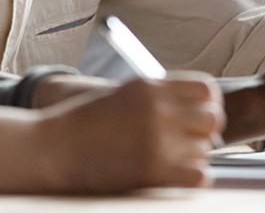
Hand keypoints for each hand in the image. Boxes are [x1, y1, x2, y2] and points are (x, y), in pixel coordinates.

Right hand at [0, 73, 223, 191]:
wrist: (51, 150)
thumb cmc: (82, 125)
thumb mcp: (120, 96)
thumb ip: (157, 98)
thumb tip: (195, 111)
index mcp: (148, 86)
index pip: (206, 88)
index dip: (208, 104)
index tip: (198, 116)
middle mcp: (157, 109)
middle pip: (213, 118)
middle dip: (206, 132)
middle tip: (190, 143)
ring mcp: (157, 139)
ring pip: (206, 149)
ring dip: (194, 157)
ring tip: (170, 161)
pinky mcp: (153, 170)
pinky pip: (201, 175)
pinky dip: (194, 178)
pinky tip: (176, 177)